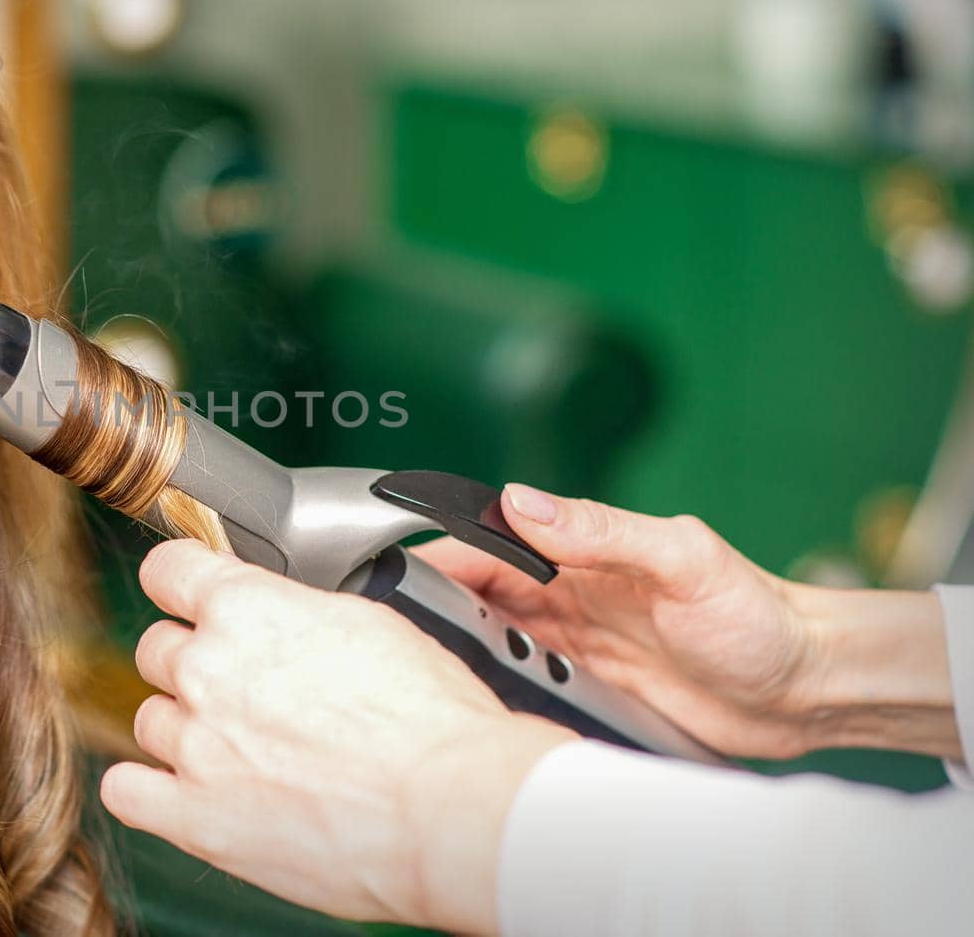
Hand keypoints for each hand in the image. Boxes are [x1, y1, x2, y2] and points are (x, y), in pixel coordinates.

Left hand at [100, 540, 574, 934]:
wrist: (449, 809)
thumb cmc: (431, 720)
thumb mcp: (367, 622)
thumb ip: (294, 610)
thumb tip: (274, 610)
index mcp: (247, 608)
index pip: (167, 569)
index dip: (181, 582)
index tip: (190, 596)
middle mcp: (207, 669)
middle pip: (157, 649)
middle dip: (194, 665)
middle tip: (244, 690)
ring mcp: (195, 746)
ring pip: (150, 719)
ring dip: (184, 729)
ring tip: (239, 751)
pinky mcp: (193, 817)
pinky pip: (126, 791)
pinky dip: (148, 790)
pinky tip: (184, 791)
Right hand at [417, 484, 958, 759]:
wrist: (806, 689)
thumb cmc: (759, 615)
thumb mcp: (682, 560)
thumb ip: (603, 530)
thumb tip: (521, 500)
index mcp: (581, 549)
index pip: (488, 543)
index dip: (439, 554)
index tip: (393, 574)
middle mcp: (566, 592)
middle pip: (474, 593)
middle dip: (432, 607)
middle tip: (398, 636)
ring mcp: (571, 642)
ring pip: (487, 638)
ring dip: (458, 650)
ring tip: (426, 672)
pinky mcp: (583, 687)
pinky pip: (520, 683)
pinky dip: (492, 687)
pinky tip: (472, 701)